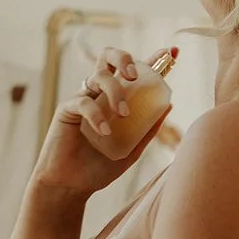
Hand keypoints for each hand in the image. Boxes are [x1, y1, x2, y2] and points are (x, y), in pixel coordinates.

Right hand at [31, 45, 174, 198]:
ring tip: (124, 114)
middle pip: (109, 57)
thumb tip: (169, 104)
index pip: (134, 72)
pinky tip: (104, 132)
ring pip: (98, 76)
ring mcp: (82, 99)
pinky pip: (83, 102)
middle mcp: (99, 94)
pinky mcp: (66, 110)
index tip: (172, 51)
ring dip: (115, 91)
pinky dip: (96, 115)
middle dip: (124, 58)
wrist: (70, 187)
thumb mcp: (131, 149)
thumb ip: (148, 128)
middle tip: (134, 76)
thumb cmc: (98, 168)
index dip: (153, 59)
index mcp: (115, 99)